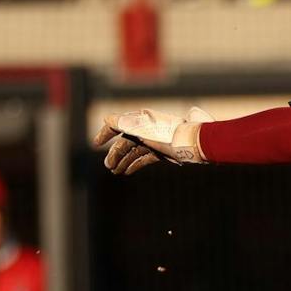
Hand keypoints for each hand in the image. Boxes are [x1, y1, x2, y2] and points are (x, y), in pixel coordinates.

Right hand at [93, 107, 213, 174]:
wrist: (193, 144)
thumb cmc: (169, 135)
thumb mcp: (145, 129)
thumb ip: (125, 123)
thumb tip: (106, 118)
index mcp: (140, 121)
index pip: (118, 125)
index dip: (106, 133)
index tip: (96, 144)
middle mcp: (146, 129)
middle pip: (126, 142)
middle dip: (115, 154)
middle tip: (108, 166)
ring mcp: (154, 141)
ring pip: (134, 151)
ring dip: (124, 161)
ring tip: (115, 171)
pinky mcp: (162, 152)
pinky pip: (145, 158)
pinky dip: (136, 164)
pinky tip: (127, 172)